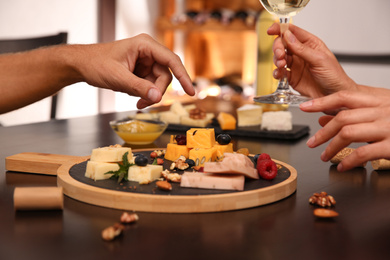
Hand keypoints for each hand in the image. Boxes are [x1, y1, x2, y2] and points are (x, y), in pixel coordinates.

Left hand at [75, 34, 194, 108]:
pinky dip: (145, 93)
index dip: (183, 77)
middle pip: (165, 75)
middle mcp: (149, 52)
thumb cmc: (96, 64)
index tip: (191, 92)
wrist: (81, 65)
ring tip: (137, 102)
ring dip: (150, 95)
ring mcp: (145, 62)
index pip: (171, 61)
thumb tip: (158, 97)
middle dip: (157, 91)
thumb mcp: (118, 78)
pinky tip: (133, 96)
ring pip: (158, 82)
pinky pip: (150, 85)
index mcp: (145, 45)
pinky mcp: (141, 70)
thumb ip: (139, 87)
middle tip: (144, 103)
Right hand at [268, 23, 356, 97]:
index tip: (271, 30)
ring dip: (277, 60)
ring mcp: (296, 65)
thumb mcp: (319, 60)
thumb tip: (288, 36)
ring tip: (282, 65)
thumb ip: (302, 49)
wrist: (335, 96)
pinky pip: (279, 72)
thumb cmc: (334, 76)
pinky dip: (277, 72)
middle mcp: (301, 53)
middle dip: (278, 48)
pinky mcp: (292, 78)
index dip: (280, 29)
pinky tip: (280, 74)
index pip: (293, 32)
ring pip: (279, 58)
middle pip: (283, 44)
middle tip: (280, 55)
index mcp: (310, 44)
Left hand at [300, 90, 389, 170]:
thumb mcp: (381, 112)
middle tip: (312, 142)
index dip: (321, 102)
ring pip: (348, 133)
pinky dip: (348, 160)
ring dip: (331, 147)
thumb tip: (323, 119)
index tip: (305, 107)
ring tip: (324, 156)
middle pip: (342, 118)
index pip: (344, 97)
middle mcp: (382, 111)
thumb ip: (354, 114)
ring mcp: (388, 128)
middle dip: (323, 132)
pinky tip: (342, 166)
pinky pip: (362, 153)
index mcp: (379, 100)